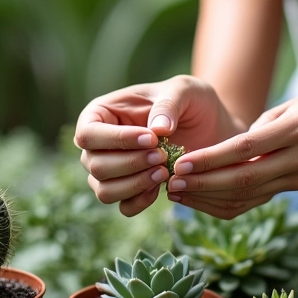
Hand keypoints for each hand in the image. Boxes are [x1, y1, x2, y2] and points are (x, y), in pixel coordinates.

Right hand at [74, 75, 236, 215]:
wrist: (209, 126)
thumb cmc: (190, 102)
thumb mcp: (184, 91)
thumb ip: (168, 105)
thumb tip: (157, 130)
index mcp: (101, 113)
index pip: (89, 134)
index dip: (117, 140)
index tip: (151, 138)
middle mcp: (98, 145)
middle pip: (95, 165)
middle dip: (131, 164)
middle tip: (162, 156)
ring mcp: (110, 171)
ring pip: (105, 191)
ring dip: (134, 184)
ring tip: (164, 172)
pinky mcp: (129, 190)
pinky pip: (124, 207)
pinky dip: (141, 201)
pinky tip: (161, 187)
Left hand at [166, 91, 297, 218]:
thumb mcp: (289, 105)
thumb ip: (258, 128)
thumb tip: (221, 153)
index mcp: (297, 130)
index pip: (246, 149)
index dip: (211, 159)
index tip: (181, 162)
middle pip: (244, 179)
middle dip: (203, 184)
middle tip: (172, 182)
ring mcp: (297, 179)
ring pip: (246, 196)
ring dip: (207, 198)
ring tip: (176, 192)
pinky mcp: (291, 189)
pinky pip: (252, 202)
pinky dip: (221, 205)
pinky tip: (197, 199)